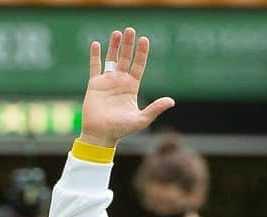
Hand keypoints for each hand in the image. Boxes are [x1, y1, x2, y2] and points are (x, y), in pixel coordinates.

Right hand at [80, 28, 174, 148]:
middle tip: (130, 30)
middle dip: (129, 44)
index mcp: (132, 87)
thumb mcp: (141, 120)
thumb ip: (155, 109)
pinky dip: (95, 55)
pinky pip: (95, 67)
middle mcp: (120, 82)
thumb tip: (171, 101)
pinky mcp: (94, 85)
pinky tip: (96, 44)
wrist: (100, 136)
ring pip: (112, 59)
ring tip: (117, 32)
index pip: (138, 65)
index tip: (144, 40)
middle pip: (126, 58)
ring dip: (114, 46)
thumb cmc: (120, 130)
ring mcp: (107, 82)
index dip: (142, 53)